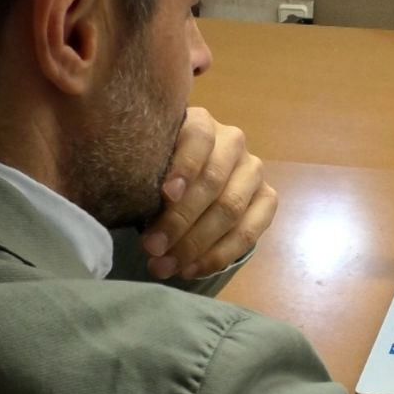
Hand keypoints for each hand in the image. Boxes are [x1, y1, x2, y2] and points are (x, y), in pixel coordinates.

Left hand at [141, 107, 277, 279]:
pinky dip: (219, 255)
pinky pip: (249, 232)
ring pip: (230, 209)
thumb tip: (126, 204)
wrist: (190, 183)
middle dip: (180, 220)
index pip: (199, 138)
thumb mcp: (149, 165)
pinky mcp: (268, 198)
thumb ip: (145, 176)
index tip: (165, 195)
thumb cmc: (160, 172)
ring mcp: (253, 171)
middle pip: (213, 181)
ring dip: (196, 243)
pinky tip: (192, 270)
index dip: (185, 166)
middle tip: (152, 248)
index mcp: (201, 123)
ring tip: (166, 266)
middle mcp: (233, 142)